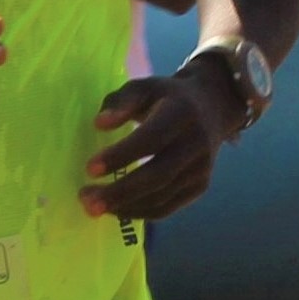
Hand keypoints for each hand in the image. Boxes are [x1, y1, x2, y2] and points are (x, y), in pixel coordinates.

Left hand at [79, 62, 241, 221]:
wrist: (211, 108)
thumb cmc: (166, 97)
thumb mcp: (143, 87)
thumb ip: (120, 101)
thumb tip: (100, 124)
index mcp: (181, 113)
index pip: (151, 138)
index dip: (121, 155)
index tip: (89, 169)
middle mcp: (196, 143)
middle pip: (158, 175)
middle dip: (120, 191)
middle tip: (86, 199)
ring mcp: (201, 168)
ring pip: (162, 196)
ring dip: (125, 206)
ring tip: (92, 205)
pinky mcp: (200, 186)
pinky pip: (167, 207)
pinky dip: (139, 212)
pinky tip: (115, 208)